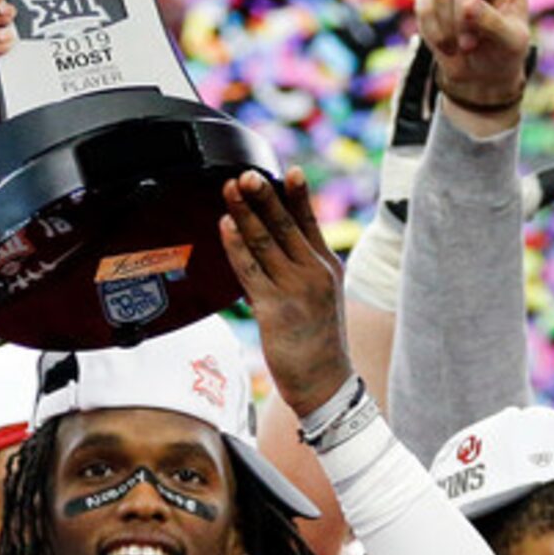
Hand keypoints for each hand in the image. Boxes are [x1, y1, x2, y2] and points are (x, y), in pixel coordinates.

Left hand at [219, 169, 349, 416]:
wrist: (325, 383)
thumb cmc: (318, 342)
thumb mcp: (319, 297)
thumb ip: (297, 267)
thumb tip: (265, 243)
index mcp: (328, 267)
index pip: (310, 223)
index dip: (299, 196)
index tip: (289, 171)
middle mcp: (315, 273)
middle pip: (286, 226)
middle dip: (265, 197)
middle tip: (247, 174)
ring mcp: (296, 290)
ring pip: (265, 243)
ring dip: (245, 213)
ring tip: (229, 190)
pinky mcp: (276, 309)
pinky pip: (250, 271)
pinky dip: (236, 246)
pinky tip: (225, 227)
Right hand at [413, 0, 532, 116]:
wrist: (477, 71)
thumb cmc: (503, 52)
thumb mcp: (510, 43)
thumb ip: (493, 24)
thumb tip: (466, 6)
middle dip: (462, 8)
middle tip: (470, 44)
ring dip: (448, 23)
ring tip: (462, 47)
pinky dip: (433, 26)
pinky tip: (447, 44)